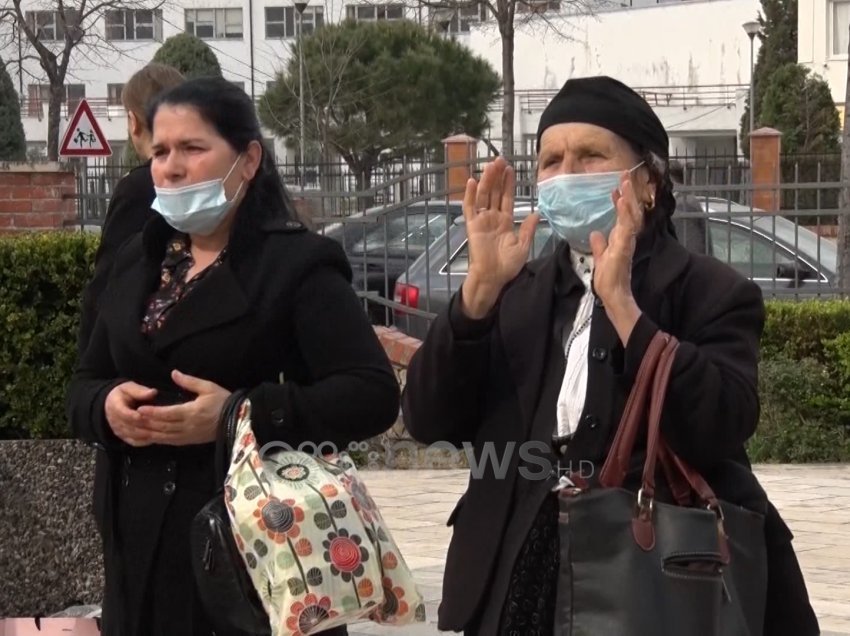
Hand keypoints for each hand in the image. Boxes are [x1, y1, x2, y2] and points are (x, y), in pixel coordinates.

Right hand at [104, 382, 157, 446]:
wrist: (113, 404)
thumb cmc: (124, 394)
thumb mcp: (129, 388)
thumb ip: (140, 391)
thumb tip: (153, 392)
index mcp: (114, 405)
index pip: (123, 413)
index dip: (133, 415)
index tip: (144, 415)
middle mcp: (114, 420)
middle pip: (130, 426)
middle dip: (145, 426)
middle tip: (161, 425)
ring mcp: (119, 431)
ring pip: (133, 436)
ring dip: (147, 434)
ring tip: (162, 431)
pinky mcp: (124, 437)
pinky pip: (135, 442)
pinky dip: (146, 441)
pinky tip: (158, 437)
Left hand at [135, 370, 230, 445]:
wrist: (237, 420)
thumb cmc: (223, 402)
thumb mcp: (208, 387)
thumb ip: (190, 381)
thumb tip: (174, 373)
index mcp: (192, 412)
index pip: (168, 413)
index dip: (153, 412)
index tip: (140, 409)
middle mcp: (188, 426)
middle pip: (162, 426)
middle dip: (146, 423)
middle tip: (132, 419)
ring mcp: (188, 435)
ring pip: (164, 436)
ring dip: (150, 433)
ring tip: (136, 429)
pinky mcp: (190, 441)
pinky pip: (171, 442)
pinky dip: (158, 440)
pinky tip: (150, 436)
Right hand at [460, 157, 538, 318]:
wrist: (492, 277)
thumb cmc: (507, 266)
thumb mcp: (523, 247)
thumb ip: (528, 229)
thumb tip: (536, 213)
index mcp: (505, 221)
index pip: (507, 198)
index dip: (508, 183)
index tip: (510, 169)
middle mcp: (493, 217)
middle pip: (495, 192)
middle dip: (497, 176)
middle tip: (500, 159)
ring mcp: (481, 220)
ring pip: (484, 195)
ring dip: (487, 180)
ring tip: (490, 165)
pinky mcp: (472, 225)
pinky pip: (470, 207)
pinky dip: (470, 194)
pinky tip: (473, 181)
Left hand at [589, 172, 643, 344]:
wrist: (612, 294)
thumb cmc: (608, 278)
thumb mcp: (600, 256)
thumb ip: (599, 245)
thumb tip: (596, 234)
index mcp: (621, 238)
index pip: (622, 216)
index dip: (620, 202)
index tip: (614, 189)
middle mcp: (627, 237)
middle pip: (630, 211)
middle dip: (628, 193)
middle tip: (624, 176)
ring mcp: (627, 241)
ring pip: (630, 215)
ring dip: (628, 198)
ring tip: (624, 183)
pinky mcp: (624, 247)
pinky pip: (626, 227)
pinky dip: (624, 213)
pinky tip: (621, 201)